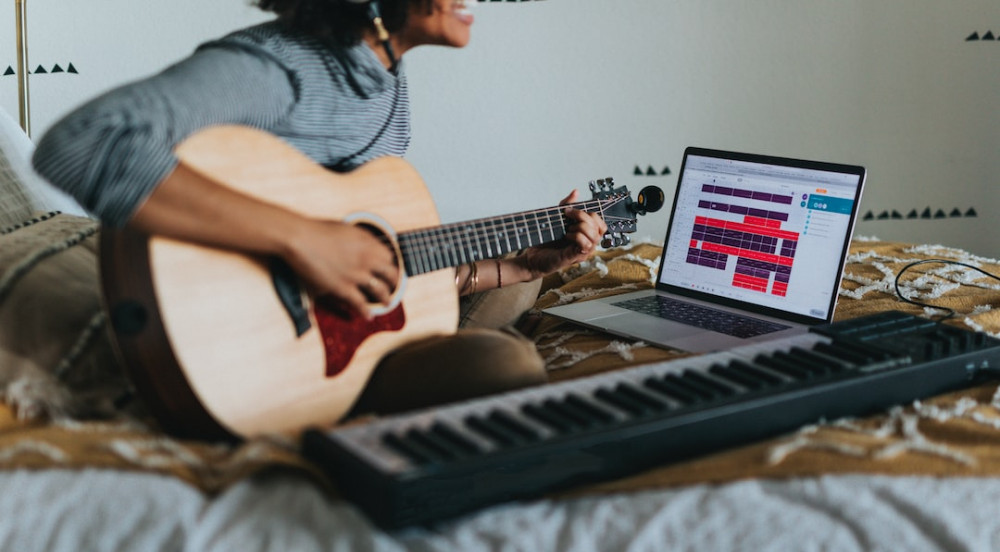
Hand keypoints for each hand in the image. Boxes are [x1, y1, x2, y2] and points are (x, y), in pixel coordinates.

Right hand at [283, 219, 398, 318]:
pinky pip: (360, 304)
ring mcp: (357, 275)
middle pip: (390, 274)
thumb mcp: (346, 229)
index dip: (389, 263)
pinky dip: (366, 311)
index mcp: (368, 242)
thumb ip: (359, 239)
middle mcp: (367, 259)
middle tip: (394, 285)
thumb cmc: (318, 231)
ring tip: (387, 303)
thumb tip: (365, 245)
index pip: (389, 256)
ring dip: (386, 298)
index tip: (388, 267)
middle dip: (394, 281)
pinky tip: (368, 316)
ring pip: (380, 291)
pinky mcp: (343, 288)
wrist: (301, 239)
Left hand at [520, 189, 607, 278]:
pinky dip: (576, 236)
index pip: (601, 223)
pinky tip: (566, 236)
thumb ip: (567, 205)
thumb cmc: (546, 239)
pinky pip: (585, 244)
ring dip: (579, 227)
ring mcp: (584, 252)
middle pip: (599, 226)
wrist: (533, 256)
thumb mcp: (557, 218)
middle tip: (566, 215)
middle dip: (582, 216)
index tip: (569, 210)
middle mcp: (589, 244)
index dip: (588, 214)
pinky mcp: (576, 257)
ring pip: (594, 235)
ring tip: (567, 229)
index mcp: (587, 235)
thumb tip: (576, 191)